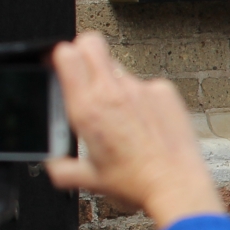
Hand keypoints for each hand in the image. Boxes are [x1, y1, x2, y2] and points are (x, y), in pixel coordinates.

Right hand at [44, 32, 224, 228]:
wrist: (176, 186)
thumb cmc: (135, 183)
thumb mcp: (89, 179)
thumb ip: (62, 168)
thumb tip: (52, 164)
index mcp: (87, 109)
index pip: (66, 54)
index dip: (60, 54)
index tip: (59, 63)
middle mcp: (113, 92)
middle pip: (91, 43)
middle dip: (83, 50)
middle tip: (85, 72)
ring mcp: (142, 89)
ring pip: (119, 69)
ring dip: (114, 83)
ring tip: (122, 115)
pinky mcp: (166, 92)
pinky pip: (147, 85)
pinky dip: (143, 97)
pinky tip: (147, 122)